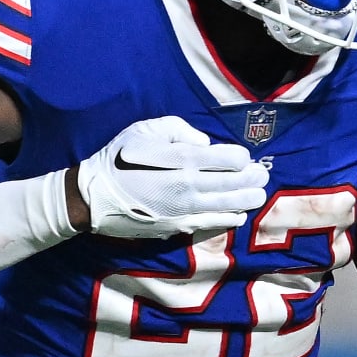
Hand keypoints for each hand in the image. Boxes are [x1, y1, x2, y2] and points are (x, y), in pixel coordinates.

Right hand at [72, 117, 269, 238]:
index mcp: (184, 159)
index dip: (242, 156)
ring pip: (232, 205)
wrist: (95, 198)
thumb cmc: (119, 159)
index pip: (233, 158)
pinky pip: (215, 224)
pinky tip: (238, 213)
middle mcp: (191, 186)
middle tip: (261, 174)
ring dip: (249, 199)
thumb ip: (180, 130)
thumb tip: (207, 143)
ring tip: (258, 193)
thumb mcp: (145, 130)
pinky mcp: (181, 227)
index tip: (241, 156)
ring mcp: (187, 210)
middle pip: (238, 183)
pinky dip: (231, 218)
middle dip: (254, 177)